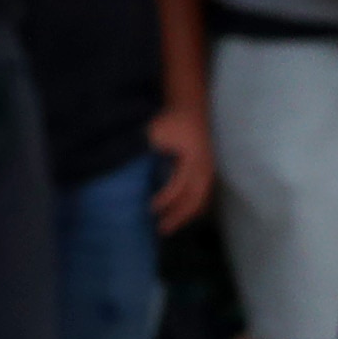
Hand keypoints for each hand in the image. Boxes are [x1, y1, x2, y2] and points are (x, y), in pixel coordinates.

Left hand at [146, 97, 213, 231]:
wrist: (191, 109)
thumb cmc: (171, 120)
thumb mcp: (156, 131)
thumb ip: (145, 150)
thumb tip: (128, 171)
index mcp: (192, 158)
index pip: (179, 184)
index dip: (165, 198)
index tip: (150, 208)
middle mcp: (204, 168)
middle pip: (193, 199)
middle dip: (177, 216)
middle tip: (160, 230)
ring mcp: (208, 172)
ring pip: (200, 201)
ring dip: (184, 216)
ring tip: (167, 227)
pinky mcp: (207, 174)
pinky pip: (202, 198)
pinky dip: (190, 210)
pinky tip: (178, 217)